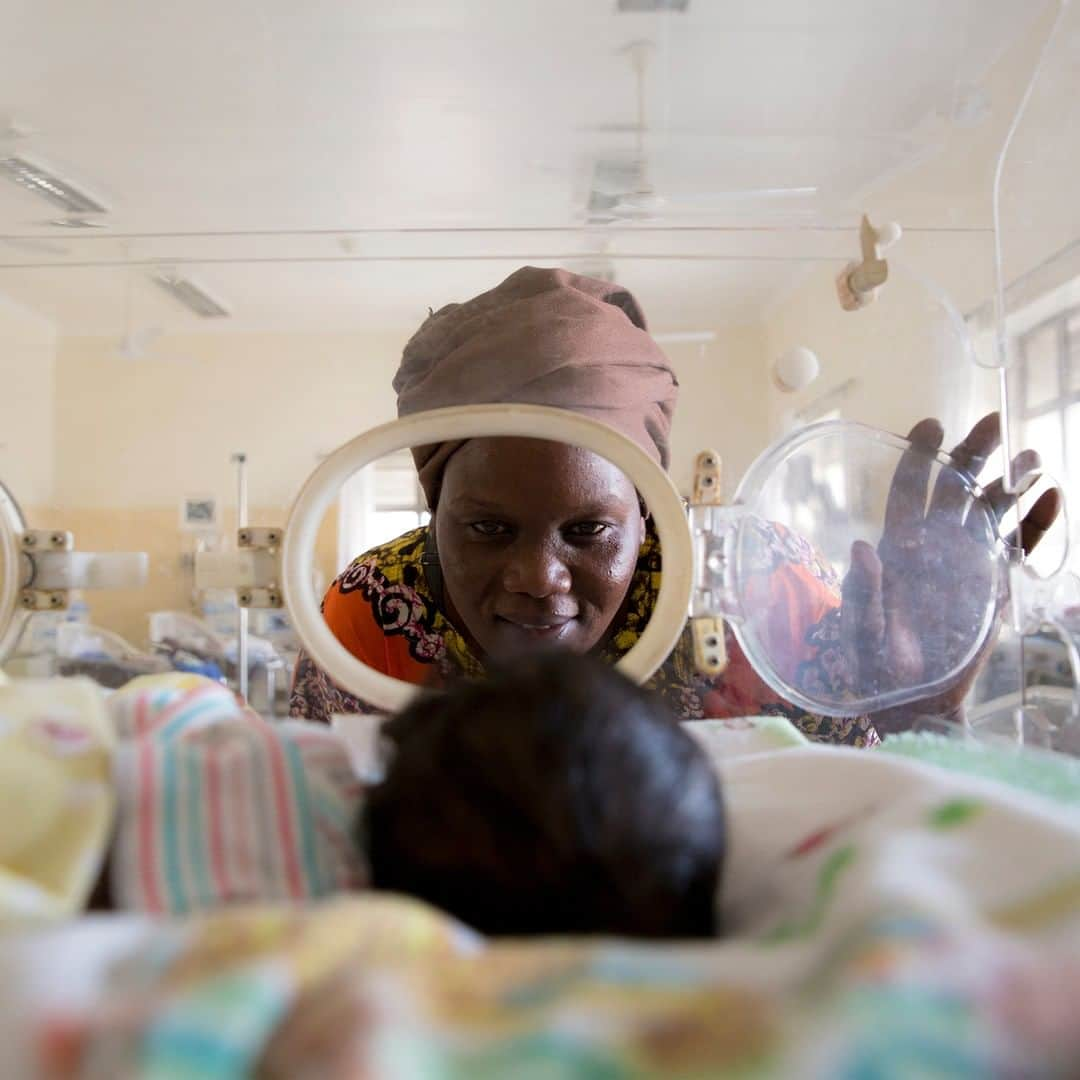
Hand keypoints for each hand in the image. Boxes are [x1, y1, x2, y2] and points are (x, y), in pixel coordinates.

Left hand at [840, 413, 1060, 731]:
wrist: (917, 699)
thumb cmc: (877, 667)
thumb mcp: (862, 634)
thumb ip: (863, 595)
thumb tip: (863, 549)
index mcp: (899, 547)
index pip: (908, 491)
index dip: (920, 457)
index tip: (931, 426)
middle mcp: (935, 544)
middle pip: (955, 488)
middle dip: (973, 453)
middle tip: (992, 422)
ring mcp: (968, 559)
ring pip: (992, 508)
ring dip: (1011, 481)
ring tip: (1031, 459)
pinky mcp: (995, 580)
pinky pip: (1019, 543)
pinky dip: (1036, 521)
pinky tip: (1052, 496)